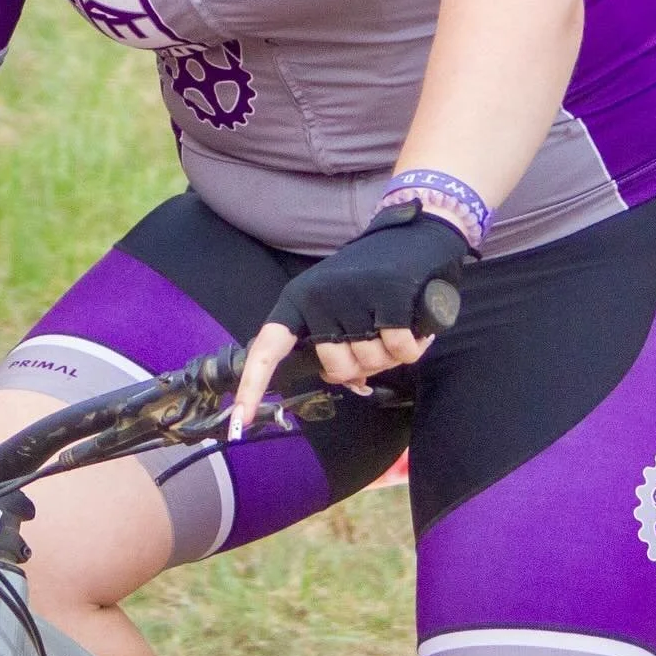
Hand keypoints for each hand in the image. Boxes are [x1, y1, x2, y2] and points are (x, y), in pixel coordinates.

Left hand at [231, 208, 464, 432]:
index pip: (268, 347)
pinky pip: (401, 351)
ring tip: (397, 320)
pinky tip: (417, 323)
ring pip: (371, 362)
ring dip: (392, 353)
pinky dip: (415, 345)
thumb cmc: (374, 277)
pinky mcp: (388, 295)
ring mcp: (352, 295)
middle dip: (362, 365)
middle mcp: (318, 297)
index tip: (239, 423)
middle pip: (336, 368)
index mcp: (298, 300)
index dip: (253, 385)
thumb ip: (334, 345)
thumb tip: (349, 381)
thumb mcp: (341, 306)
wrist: (415, 233)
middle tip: (377, 333)